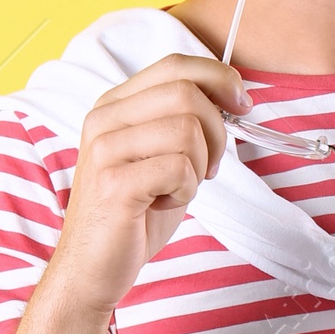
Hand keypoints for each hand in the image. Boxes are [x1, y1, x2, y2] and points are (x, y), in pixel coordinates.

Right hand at [48, 55, 249, 315]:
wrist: (92, 268)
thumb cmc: (134, 213)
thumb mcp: (160, 156)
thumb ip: (184, 121)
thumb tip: (234, 97)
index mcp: (114, 105)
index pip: (175, 65)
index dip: (218, 77)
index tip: (242, 104)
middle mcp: (104, 119)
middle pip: (186, 92)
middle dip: (217, 130)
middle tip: (209, 166)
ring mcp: (105, 149)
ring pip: (187, 129)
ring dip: (199, 165)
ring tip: (179, 188)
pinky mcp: (114, 183)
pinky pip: (179, 168)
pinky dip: (186, 190)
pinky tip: (165, 203)